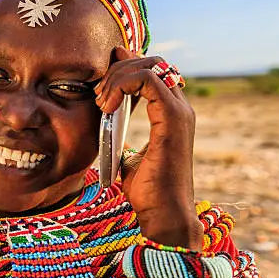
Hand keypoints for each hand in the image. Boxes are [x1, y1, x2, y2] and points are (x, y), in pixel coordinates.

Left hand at [94, 46, 201, 247]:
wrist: (162, 214)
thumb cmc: (147, 191)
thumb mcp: (127, 156)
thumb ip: (121, 135)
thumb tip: (108, 124)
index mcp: (171, 114)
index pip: (152, 72)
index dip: (124, 69)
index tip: (100, 88)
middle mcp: (180, 108)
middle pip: (152, 62)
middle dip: (119, 69)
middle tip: (98, 94)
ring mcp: (180, 111)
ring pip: (150, 66)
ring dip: (118, 77)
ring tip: (101, 101)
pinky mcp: (173, 118)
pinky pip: (148, 80)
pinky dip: (123, 85)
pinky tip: (108, 106)